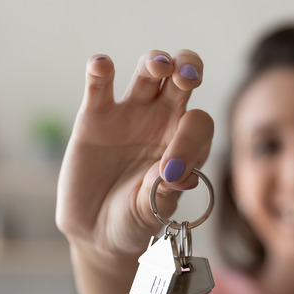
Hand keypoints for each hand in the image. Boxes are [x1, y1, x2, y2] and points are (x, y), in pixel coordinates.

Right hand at [56, 50, 213, 256]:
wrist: (98, 232)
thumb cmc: (135, 220)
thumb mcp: (153, 211)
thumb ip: (165, 191)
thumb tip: (178, 172)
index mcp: (186, 143)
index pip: (198, 124)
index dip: (190, 139)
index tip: (172, 170)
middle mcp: (162, 121)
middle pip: (181, 80)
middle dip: (188, 69)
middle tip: (187, 76)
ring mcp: (129, 114)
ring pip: (147, 74)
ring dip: (154, 62)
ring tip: (158, 66)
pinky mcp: (94, 116)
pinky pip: (99, 85)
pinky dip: (99, 70)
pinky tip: (101, 64)